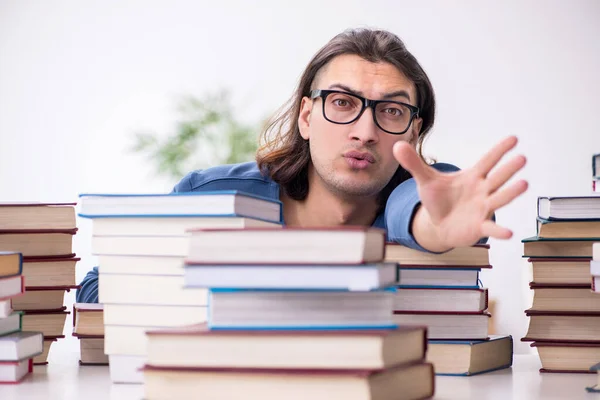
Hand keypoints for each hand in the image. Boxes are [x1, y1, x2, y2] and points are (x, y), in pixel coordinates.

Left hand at [393, 136, 527, 251]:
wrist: (439, 224)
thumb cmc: (438, 200)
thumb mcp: (425, 180)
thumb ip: (413, 163)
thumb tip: (397, 145)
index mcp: (472, 177)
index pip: (487, 161)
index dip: (499, 150)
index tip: (513, 139)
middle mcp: (482, 191)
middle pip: (497, 178)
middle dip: (509, 169)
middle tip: (522, 158)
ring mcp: (483, 209)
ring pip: (499, 199)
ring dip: (511, 193)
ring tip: (524, 184)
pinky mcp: (479, 226)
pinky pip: (490, 228)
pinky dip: (499, 230)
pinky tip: (508, 233)